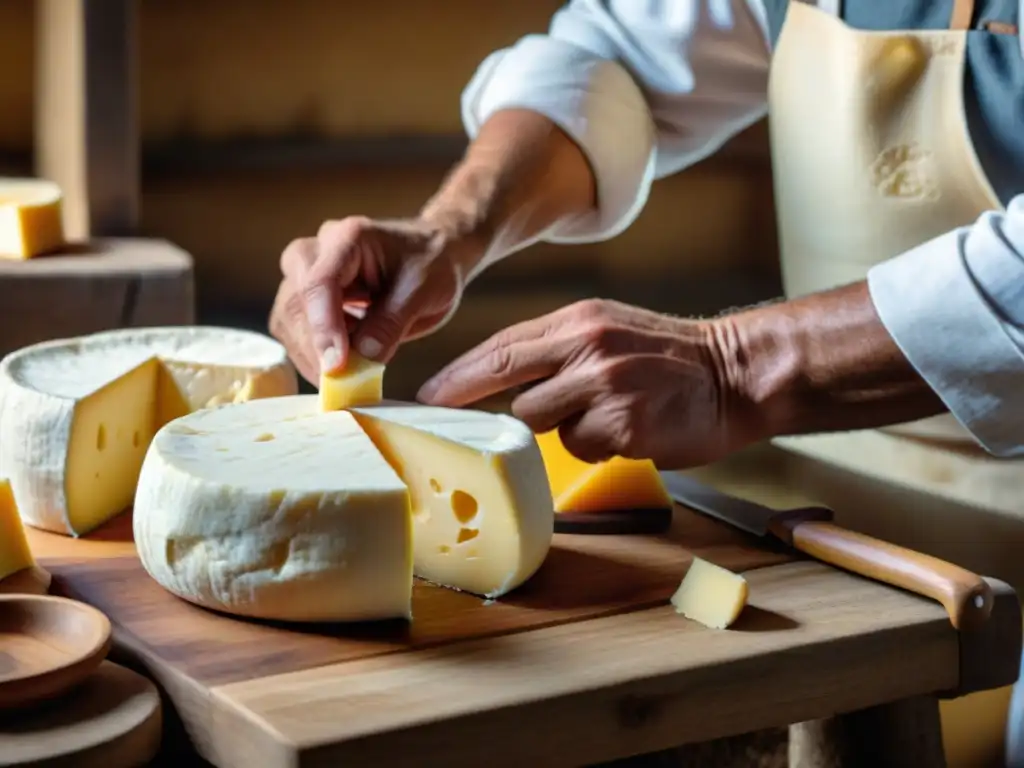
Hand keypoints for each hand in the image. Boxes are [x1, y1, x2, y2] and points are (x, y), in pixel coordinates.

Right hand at [270, 216, 473, 383]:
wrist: (434, 254)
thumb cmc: (431, 264)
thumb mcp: (424, 291)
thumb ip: (391, 324)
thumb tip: (361, 360)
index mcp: (348, 238)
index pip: (320, 282)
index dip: (323, 326)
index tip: (335, 365)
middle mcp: (317, 251)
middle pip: (294, 302)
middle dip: (313, 347)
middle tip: (338, 384)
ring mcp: (308, 273)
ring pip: (288, 319)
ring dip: (309, 354)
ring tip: (341, 379)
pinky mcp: (309, 297)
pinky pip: (296, 330)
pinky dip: (313, 354)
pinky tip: (339, 368)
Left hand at [416, 299, 761, 467]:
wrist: (735, 372)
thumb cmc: (668, 357)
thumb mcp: (608, 329)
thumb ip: (559, 350)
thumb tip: (507, 383)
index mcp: (579, 321)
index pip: (502, 349)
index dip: (459, 377)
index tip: (428, 398)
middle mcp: (588, 348)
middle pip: (514, 390)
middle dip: (515, 409)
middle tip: (519, 418)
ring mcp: (607, 386)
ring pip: (545, 423)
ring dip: (567, 428)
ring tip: (610, 414)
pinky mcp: (626, 425)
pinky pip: (583, 447)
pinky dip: (600, 447)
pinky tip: (631, 430)